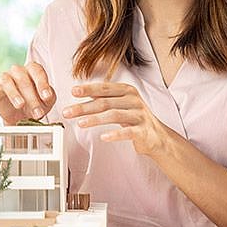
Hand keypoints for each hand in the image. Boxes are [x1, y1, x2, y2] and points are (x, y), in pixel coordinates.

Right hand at [0, 62, 55, 125]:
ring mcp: (6, 78)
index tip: (46, 97)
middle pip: (24, 80)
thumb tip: (47, 96)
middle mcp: (19, 71)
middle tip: (37, 113)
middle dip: (32, 97)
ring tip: (20, 105)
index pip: (38, 72)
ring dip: (15, 94)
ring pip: (8, 82)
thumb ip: (49, 97)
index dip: (42, 84)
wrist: (23, 117)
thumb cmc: (37, 104)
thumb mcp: (47, 102)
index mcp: (33, 70)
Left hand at [61, 82, 176, 156]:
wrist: (158, 137)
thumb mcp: (121, 105)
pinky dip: (115, 134)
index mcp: (127, 91)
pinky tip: (103, 137)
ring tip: (80, 123)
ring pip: (114, 115)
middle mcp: (133, 100)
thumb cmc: (135, 119)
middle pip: (105, 102)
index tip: (73, 92)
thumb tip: (81, 95)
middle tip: (68, 112)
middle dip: (84, 107)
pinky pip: (127, 132)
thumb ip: (105, 99)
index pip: (104, 88)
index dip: (88, 89)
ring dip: (95, 119)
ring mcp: (139, 115)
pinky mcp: (143, 130)